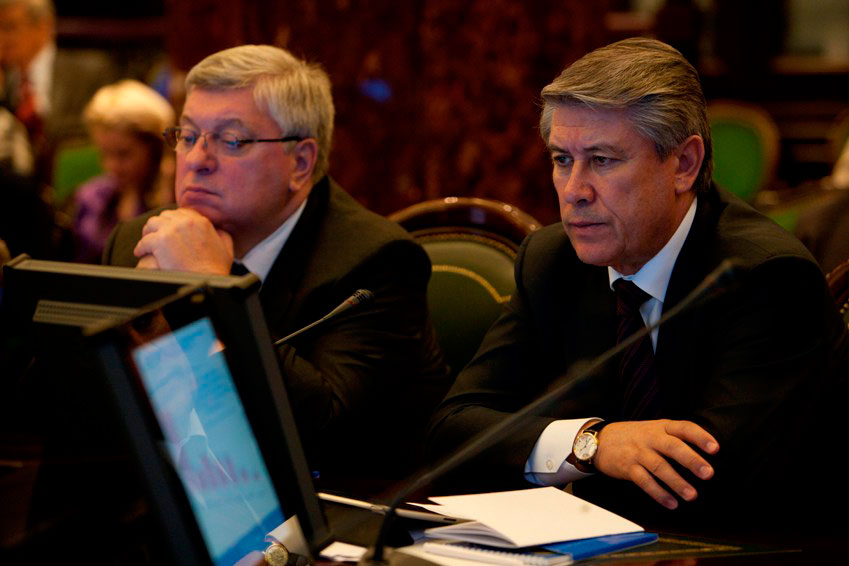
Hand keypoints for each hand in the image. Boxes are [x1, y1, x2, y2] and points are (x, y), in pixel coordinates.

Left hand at [133, 208, 234, 273]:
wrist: (205, 280)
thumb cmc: (216, 268)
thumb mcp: (226, 247)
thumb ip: (222, 234)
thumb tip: (218, 229)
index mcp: (201, 221)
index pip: (182, 212)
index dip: (174, 220)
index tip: (170, 227)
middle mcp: (185, 222)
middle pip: (165, 216)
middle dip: (160, 225)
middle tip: (156, 235)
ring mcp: (171, 231)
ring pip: (151, 224)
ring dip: (149, 233)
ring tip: (147, 242)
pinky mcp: (159, 242)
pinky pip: (143, 241)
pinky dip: (140, 247)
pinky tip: (140, 253)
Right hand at [593, 420, 718, 509]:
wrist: (599, 440)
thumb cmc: (634, 437)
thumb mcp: (653, 429)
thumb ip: (674, 437)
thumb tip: (704, 455)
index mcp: (661, 427)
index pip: (683, 428)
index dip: (700, 437)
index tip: (715, 448)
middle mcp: (650, 438)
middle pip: (673, 447)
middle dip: (691, 460)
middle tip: (708, 473)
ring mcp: (638, 452)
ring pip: (659, 467)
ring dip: (677, 482)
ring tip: (692, 495)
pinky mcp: (627, 467)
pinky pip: (644, 481)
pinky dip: (658, 493)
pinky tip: (671, 503)